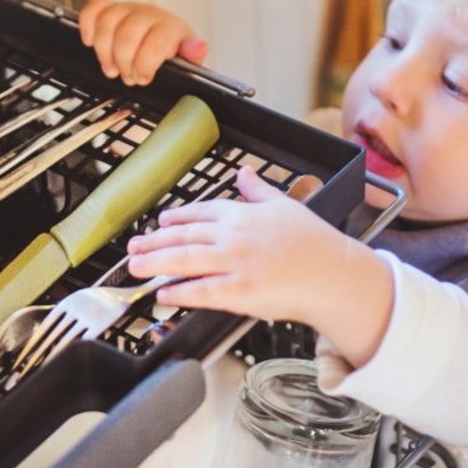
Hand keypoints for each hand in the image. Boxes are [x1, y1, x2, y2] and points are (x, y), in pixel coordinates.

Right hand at [78, 0, 207, 85]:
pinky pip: (94, 8)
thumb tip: (197, 46)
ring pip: (107, 22)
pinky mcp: (111, 9)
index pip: (155, 41)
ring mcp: (128, 10)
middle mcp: (149, 14)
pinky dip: (87, 25)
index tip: (143, 78)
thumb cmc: (173, 56)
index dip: (145, 64)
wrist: (165, 41)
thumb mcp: (189, 63)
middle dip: (124, 62)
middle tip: (128, 77)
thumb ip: (193, 56)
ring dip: (104, 51)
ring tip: (111, 68)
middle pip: (127, 34)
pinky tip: (90, 42)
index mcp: (171, 27)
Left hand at [126, 167, 395, 366]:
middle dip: (153, 242)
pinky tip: (162, 295)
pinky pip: (201, 291)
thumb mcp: (285, 205)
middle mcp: (233, 236)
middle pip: (183, 237)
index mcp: (242, 214)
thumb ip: (258, 190)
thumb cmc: (315, 242)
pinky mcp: (239, 291)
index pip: (200, 212)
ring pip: (185, 261)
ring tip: (134, 267)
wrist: (335, 273)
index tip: (159, 223)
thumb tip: (243, 173)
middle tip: (132, 247)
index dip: (175, 219)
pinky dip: (179, 293)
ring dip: (155, 263)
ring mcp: (234, 263)